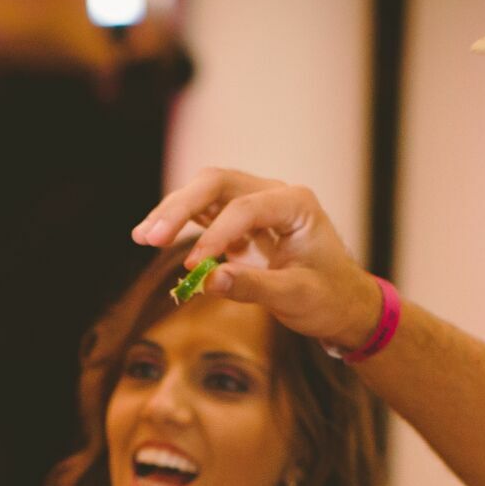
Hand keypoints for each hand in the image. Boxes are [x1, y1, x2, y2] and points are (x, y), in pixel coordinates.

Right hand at [132, 168, 383, 350]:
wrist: (341, 302)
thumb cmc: (328, 297)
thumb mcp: (296, 297)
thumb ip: (254, 288)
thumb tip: (207, 282)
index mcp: (296, 203)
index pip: (246, 208)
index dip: (216, 235)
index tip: (194, 266)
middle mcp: (273, 193)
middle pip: (217, 184)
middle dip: (181, 208)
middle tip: (150, 238)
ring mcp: (254, 203)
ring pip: (205, 192)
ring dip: (172, 211)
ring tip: (143, 237)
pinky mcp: (238, 221)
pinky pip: (203, 212)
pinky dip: (178, 223)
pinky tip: (154, 237)